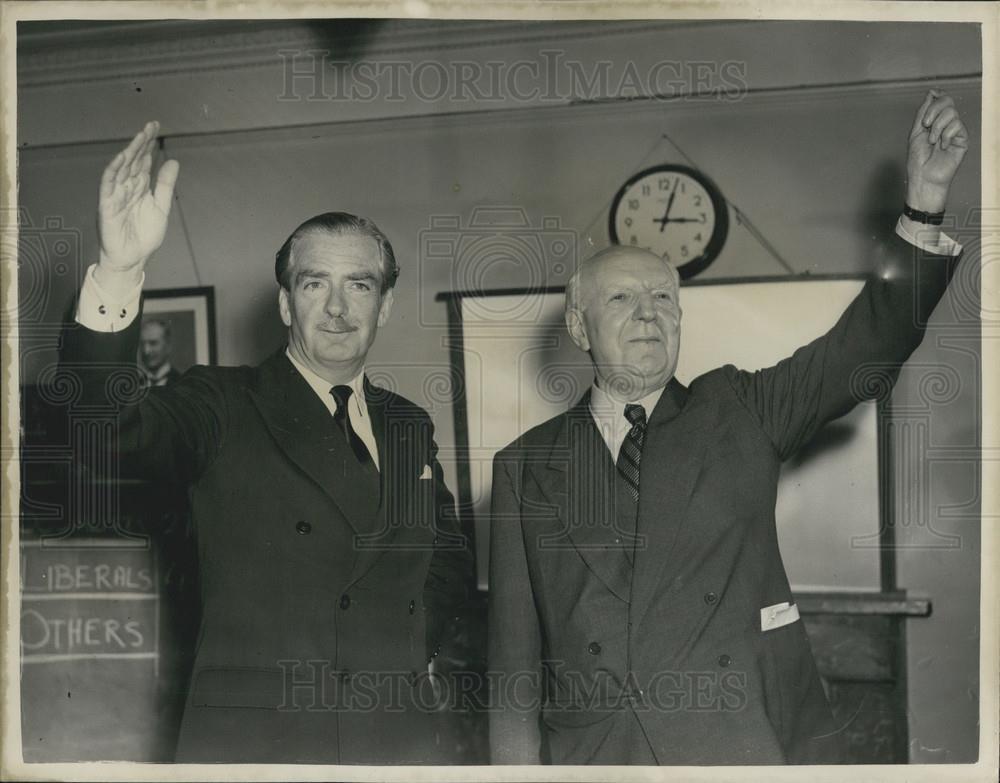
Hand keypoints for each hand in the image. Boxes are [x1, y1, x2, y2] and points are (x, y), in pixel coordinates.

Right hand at [97, 121, 178, 282]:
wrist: (133, 258)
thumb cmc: (145, 235)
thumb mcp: (161, 207)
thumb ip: (165, 185)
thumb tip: (173, 162)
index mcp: (140, 187)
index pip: (144, 161)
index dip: (149, 145)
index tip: (156, 128)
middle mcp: (127, 187)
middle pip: (134, 160)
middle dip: (141, 143)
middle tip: (150, 126)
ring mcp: (116, 195)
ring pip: (122, 168)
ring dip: (130, 151)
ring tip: (140, 136)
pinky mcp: (107, 204)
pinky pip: (109, 184)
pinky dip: (115, 170)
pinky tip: (123, 157)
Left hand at [906, 90, 967, 212]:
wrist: (923, 177)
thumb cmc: (918, 159)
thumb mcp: (916, 132)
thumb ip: (922, 112)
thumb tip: (931, 93)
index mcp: (934, 120)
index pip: (940, 99)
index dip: (936, 97)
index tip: (929, 100)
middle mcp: (946, 123)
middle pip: (947, 101)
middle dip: (933, 111)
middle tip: (925, 126)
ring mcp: (955, 130)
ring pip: (951, 113)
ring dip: (937, 127)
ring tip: (932, 141)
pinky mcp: (963, 139)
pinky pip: (957, 125)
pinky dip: (946, 135)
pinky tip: (942, 146)